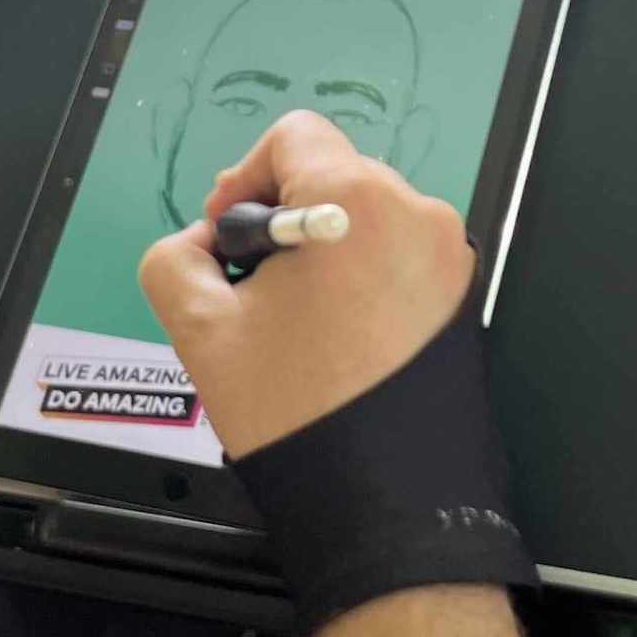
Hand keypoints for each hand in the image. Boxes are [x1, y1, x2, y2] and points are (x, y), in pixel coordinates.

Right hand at [139, 110, 474, 458]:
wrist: (383, 499)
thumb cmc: (293, 408)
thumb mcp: (199, 327)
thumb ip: (174, 257)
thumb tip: (204, 241)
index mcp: (358, 201)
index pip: (293, 137)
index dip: (246, 176)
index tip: (228, 235)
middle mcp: (417, 212)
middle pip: (332, 173)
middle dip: (283, 217)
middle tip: (252, 284)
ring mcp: (448, 255)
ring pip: (366, 216)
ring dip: (322, 247)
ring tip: (293, 319)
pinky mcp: (462, 294)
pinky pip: (399, 255)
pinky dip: (361, 275)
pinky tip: (335, 334)